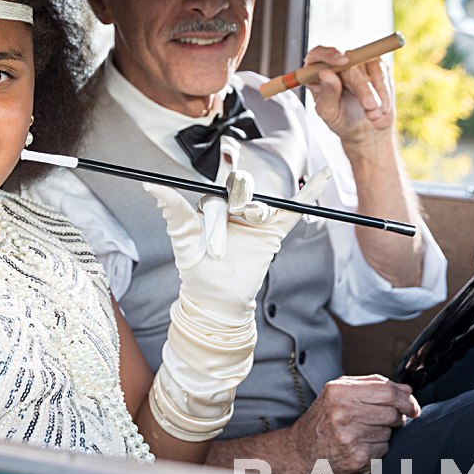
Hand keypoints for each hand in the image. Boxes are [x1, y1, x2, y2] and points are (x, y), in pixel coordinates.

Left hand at [145, 160, 332, 318]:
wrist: (216, 298)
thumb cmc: (195, 267)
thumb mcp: (182, 237)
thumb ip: (172, 208)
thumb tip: (150, 183)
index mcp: (211, 205)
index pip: (218, 193)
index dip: (220, 196)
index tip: (223, 174)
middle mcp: (233, 209)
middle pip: (240, 195)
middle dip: (232, 214)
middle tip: (222, 242)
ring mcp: (254, 219)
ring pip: (260, 205)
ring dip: (253, 216)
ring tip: (245, 232)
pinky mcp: (273, 231)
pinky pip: (292, 209)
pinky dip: (309, 193)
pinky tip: (323, 175)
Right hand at [287, 374, 420, 473]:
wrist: (300, 452)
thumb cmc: (322, 421)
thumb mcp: (339, 394)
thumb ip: (372, 386)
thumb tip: (407, 390)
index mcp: (339, 391)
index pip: (387, 391)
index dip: (406, 399)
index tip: (412, 406)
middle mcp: (343, 412)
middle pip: (392, 413)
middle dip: (396, 418)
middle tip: (385, 421)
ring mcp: (350, 436)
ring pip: (389, 432)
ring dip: (384, 434)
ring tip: (362, 434)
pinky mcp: (357, 458)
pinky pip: (384, 450)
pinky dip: (377, 449)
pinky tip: (360, 447)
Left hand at [302, 44, 394, 145]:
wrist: (366, 129)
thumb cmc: (342, 120)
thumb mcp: (330, 112)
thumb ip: (327, 94)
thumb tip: (326, 73)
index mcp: (317, 73)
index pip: (318, 54)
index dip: (328, 54)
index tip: (342, 62)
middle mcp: (336, 64)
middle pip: (348, 61)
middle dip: (361, 86)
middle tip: (369, 106)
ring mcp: (357, 61)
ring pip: (367, 65)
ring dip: (374, 92)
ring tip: (373, 113)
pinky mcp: (376, 65)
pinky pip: (382, 71)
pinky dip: (383, 91)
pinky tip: (381, 107)